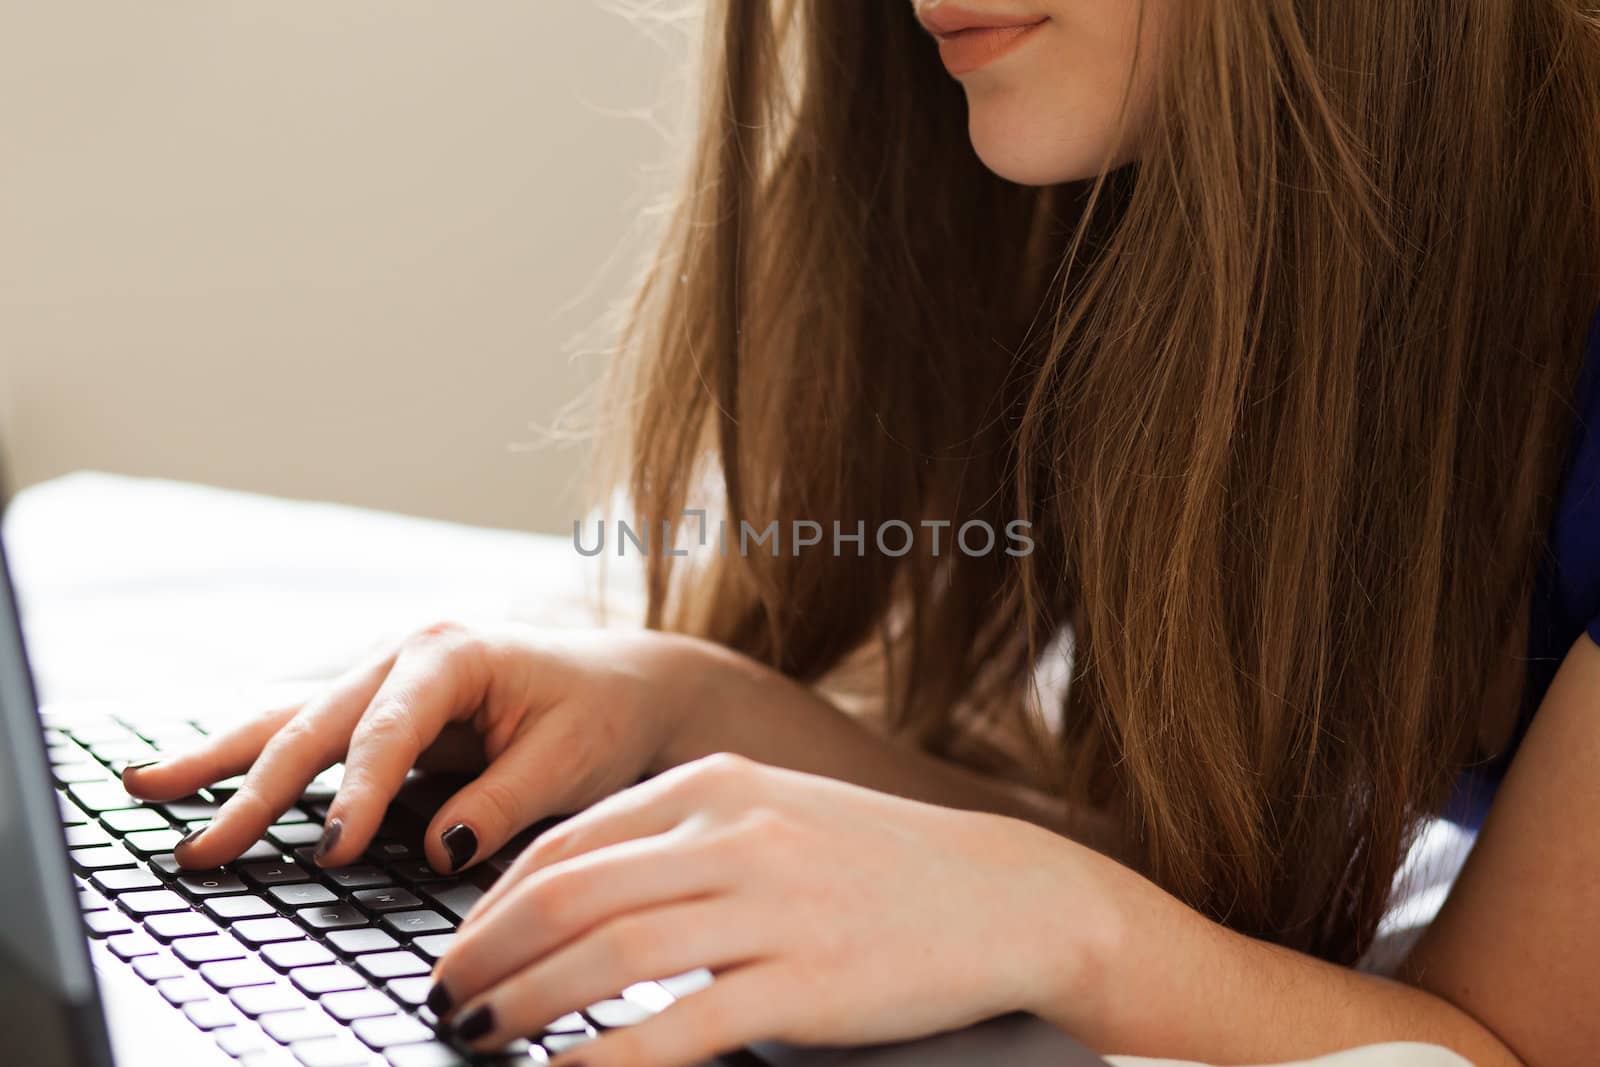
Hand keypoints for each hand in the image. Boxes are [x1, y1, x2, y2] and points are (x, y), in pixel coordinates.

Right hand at [122, 622, 709, 871]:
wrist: (625, 687)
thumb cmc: (602, 716)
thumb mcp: (569, 762)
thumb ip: (500, 804)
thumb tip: (434, 850)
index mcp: (453, 653)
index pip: (387, 731)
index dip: (356, 794)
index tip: (331, 850)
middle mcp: (405, 656)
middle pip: (315, 724)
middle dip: (254, 789)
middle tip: (202, 850)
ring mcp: (384, 679)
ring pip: (290, 720)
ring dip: (222, 759)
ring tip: (144, 788)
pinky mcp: (378, 710)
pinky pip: (307, 735)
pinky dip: (252, 758)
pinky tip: (195, 777)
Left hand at [430, 753, 1120, 1065]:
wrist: (1003, 896)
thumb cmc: (876, 863)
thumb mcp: (773, 816)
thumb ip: (681, 841)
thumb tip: (574, 899)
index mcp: (716, 784)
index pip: (570, 841)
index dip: (495, 901)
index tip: (459, 947)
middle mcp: (734, 833)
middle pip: (570, 895)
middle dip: (487, 953)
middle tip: (445, 999)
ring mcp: (771, 905)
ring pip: (608, 955)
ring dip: (524, 1001)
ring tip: (477, 1035)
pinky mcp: (805, 982)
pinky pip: (678, 1027)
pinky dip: (604, 1059)